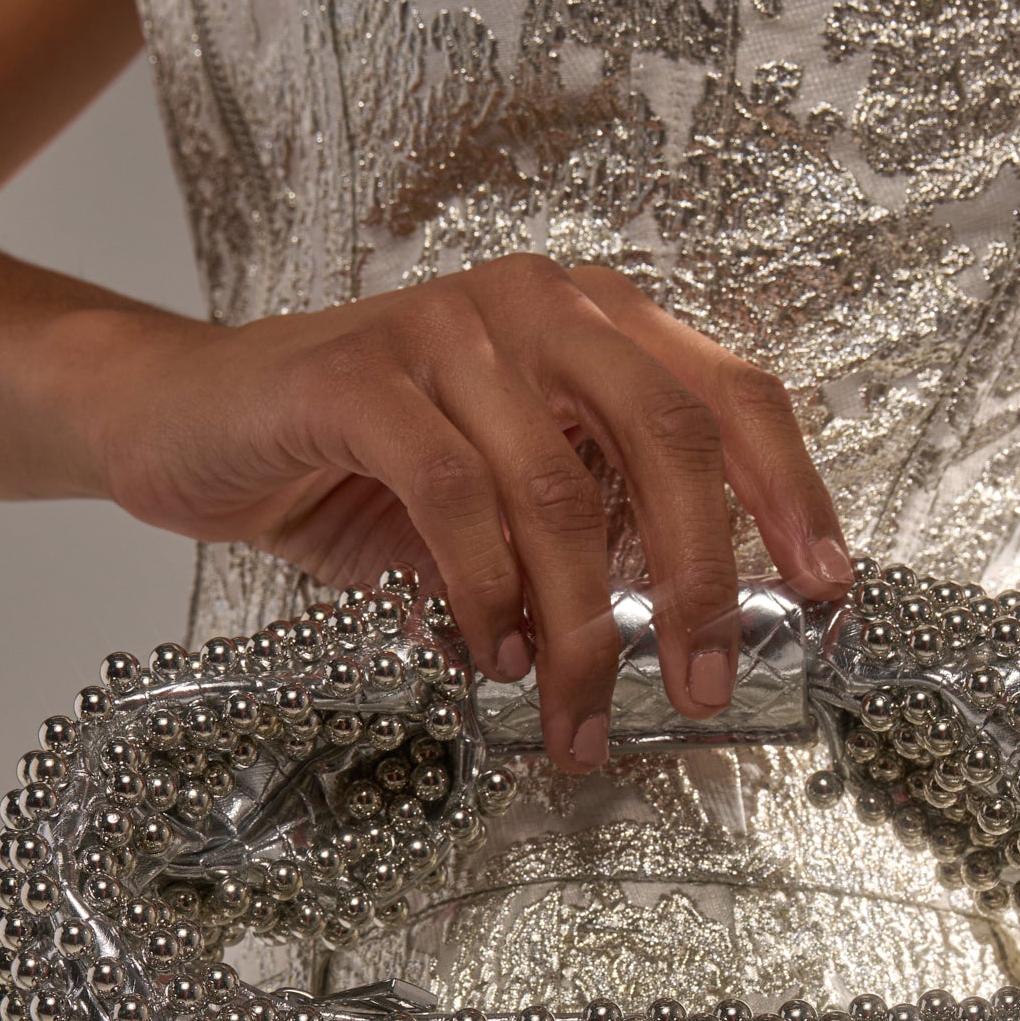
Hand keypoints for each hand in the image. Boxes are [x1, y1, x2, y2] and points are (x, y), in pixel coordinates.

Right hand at [84, 257, 850, 771]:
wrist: (192, 429)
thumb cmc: (359, 474)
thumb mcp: (506, 505)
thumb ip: (595, 538)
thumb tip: (695, 643)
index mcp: (592, 327)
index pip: (728, 395)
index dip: (791, 492)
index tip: (827, 592)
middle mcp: (533, 306)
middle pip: (667, 437)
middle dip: (701, 580)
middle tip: (705, 686)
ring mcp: (444, 330)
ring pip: (558, 488)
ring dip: (581, 626)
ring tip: (576, 714)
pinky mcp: (356, 376)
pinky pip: (453, 495)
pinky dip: (486, 591)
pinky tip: (492, 657)